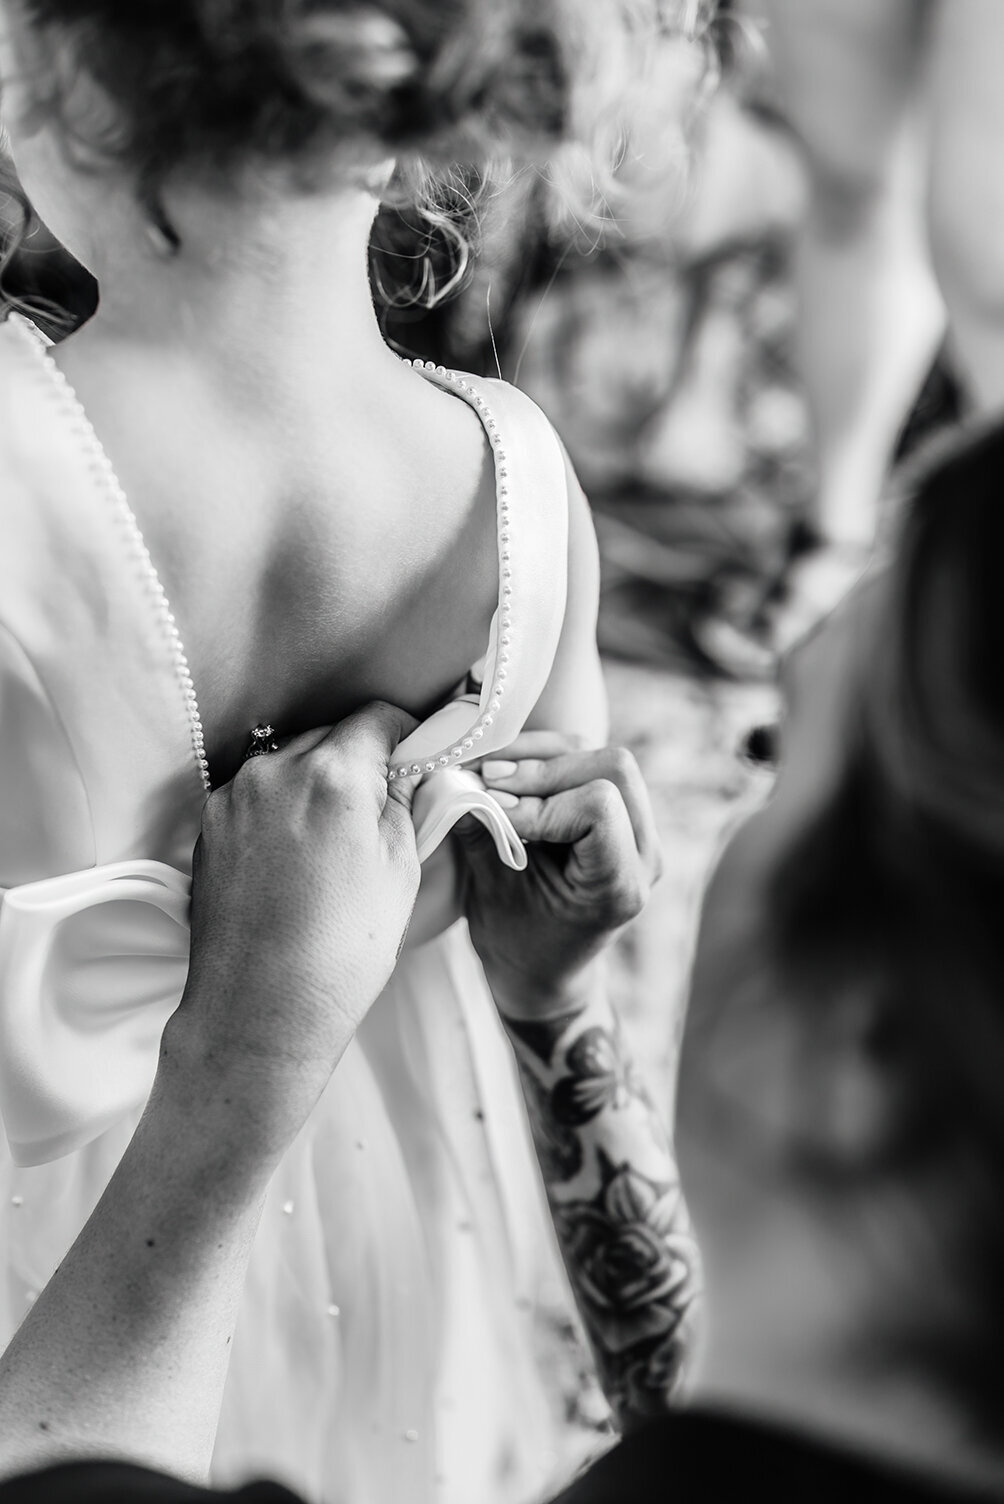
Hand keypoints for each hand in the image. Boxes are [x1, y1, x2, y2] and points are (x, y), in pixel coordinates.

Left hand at [161, 701, 419, 1154]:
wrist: (261, 1012)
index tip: (416, 757)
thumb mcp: (401, 871)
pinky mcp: (208, 828)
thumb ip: (406, 805)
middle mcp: (274, 771)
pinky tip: (296, 858)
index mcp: (332, 775)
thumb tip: (408, 776)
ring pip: (288, 763)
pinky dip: (280, 809)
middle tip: (382, 806)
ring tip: (334, 839)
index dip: (404, 735)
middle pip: (330, 736)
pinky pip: (255, 796)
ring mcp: (233, 798)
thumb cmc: (341, 952)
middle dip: (359, 760)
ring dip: (316, 782)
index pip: (376, 718)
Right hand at [456, 733, 660, 1019]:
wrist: (544, 968)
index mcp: (619, 885)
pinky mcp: (619, 811)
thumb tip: (454, 780)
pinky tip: (505, 774)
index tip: (493, 810)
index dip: (540, 801)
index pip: (598, 806)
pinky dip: (542, 757)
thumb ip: (482, 837)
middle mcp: (642, 852)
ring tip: (488, 774)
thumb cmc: (517, 945)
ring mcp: (637, 829)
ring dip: (539, 756)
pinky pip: (587, 760)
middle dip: (542, 767)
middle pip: (612, 766)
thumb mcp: (493, 896)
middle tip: (487, 782)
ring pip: (598, 753)